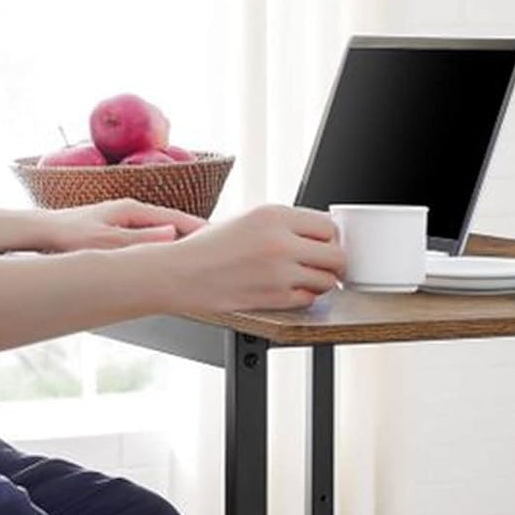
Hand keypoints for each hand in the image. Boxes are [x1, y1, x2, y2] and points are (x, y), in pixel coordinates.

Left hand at [38, 198, 206, 251]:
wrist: (42, 232)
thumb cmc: (70, 237)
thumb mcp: (108, 241)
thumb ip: (141, 239)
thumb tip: (173, 234)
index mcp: (133, 210)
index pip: (177, 219)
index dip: (200, 230)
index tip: (221, 241)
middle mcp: (130, 211)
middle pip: (171, 224)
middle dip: (193, 236)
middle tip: (217, 251)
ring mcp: (123, 220)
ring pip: (159, 232)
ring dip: (177, 244)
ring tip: (195, 258)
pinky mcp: (115, 230)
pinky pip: (146, 239)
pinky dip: (159, 248)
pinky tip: (162, 261)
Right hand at [162, 204, 345, 313]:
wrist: (180, 274)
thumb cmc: (207, 248)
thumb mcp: (248, 218)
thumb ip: (284, 223)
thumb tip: (318, 233)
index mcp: (274, 215)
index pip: (328, 225)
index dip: (329, 237)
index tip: (324, 244)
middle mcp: (280, 242)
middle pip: (335, 254)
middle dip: (331, 261)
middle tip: (322, 264)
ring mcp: (278, 272)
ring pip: (326, 280)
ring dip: (320, 281)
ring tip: (304, 278)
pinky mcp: (272, 297)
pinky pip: (308, 299)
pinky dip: (303, 297)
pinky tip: (289, 290)